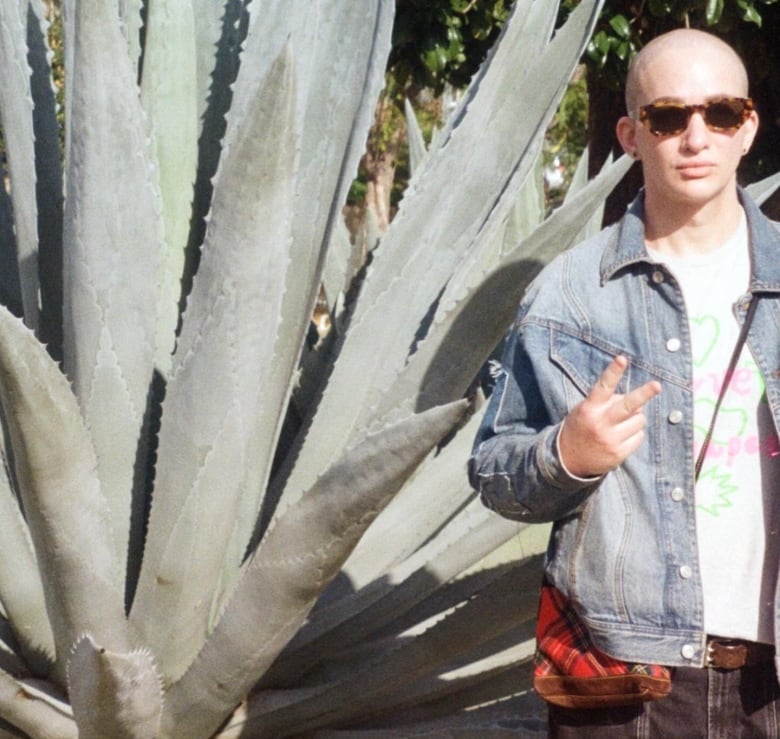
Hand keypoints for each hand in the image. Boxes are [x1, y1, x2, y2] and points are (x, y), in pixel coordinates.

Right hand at [558, 355, 661, 477]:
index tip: (622, 359)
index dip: (613, 372)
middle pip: (628, 405)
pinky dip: (634, 434)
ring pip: (639, 420)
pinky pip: (639, 437)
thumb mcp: (586, 410)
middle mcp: (600, 423)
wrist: (568, 459)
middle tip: (657, 385)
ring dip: (636, 419)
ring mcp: (610, 439)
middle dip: (644, 394)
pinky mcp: (619, 453)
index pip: (603, 386)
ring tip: (622, 424)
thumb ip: (607, 402)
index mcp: (590, 408)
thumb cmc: (581, 427)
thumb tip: (637, 400)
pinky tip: (622, 437)